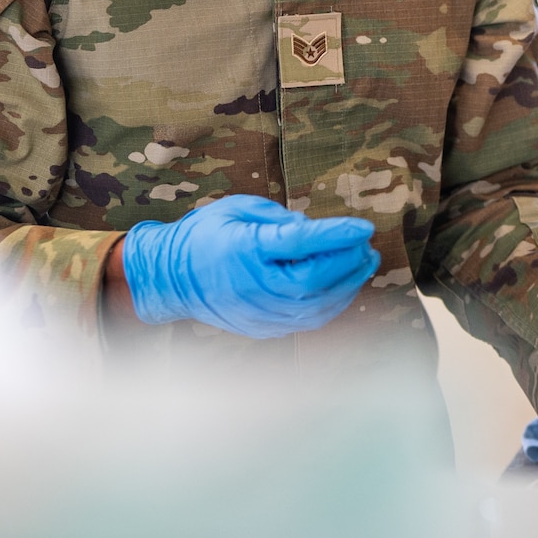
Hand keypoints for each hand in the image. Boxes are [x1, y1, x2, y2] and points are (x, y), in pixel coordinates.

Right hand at [120, 194, 378, 337]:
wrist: (170, 278)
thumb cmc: (206, 235)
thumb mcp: (236, 209)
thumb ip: (277, 217)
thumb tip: (313, 230)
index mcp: (244, 249)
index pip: (300, 243)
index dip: (336, 235)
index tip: (363, 226)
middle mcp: (252, 284)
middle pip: (313, 279)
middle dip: (348, 262)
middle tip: (367, 246)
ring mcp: (257, 311)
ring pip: (315, 306)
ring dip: (347, 286)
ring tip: (364, 264)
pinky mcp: (263, 328)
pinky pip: (307, 321)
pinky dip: (332, 305)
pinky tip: (344, 287)